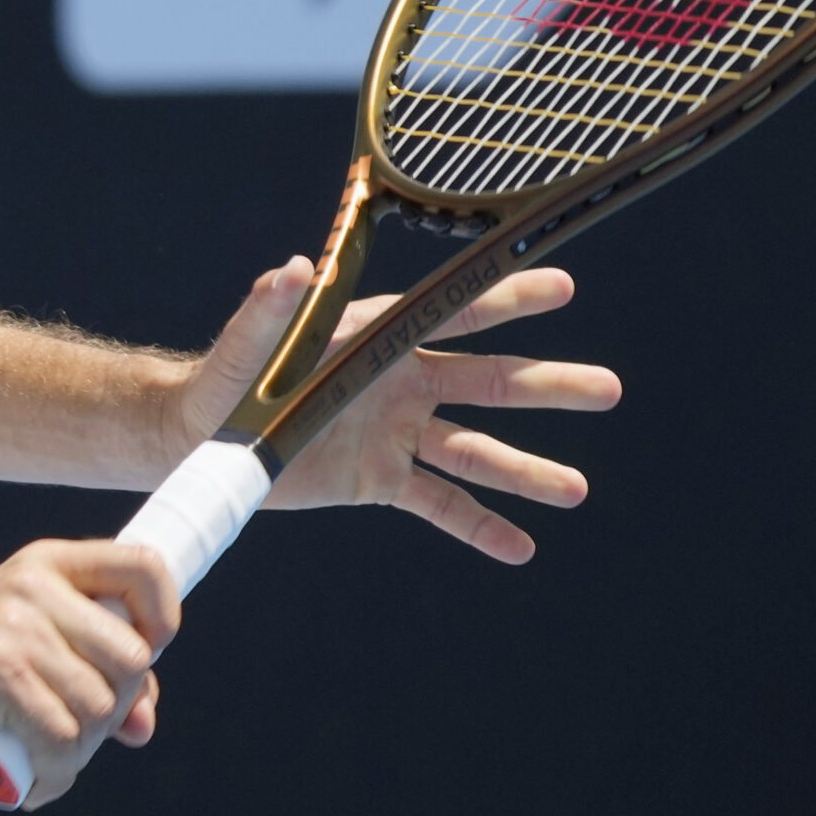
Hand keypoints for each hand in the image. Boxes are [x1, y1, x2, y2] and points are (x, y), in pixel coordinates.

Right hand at [0, 539, 176, 808]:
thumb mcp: (33, 653)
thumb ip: (94, 675)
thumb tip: (143, 723)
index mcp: (49, 564)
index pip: (143, 565)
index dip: (163, 618)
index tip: (144, 663)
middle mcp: (32, 583)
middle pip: (131, 658)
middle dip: (114, 714)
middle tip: (71, 735)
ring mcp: (10, 623)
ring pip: (99, 706)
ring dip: (80, 753)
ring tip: (46, 760)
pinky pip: (60, 736)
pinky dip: (55, 774)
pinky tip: (35, 784)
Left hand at [172, 259, 621, 562]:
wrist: (205, 436)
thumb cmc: (228, 375)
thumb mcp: (248, 342)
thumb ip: (272, 309)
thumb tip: (292, 269)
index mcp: (378, 337)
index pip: (452, 314)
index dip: (506, 299)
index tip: (561, 285)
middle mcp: (401, 382)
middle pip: (489, 381)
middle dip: (549, 385)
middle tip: (609, 389)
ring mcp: (398, 432)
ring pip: (476, 451)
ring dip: (526, 470)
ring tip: (578, 490)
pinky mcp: (381, 479)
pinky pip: (440, 503)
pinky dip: (479, 527)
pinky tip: (521, 546)